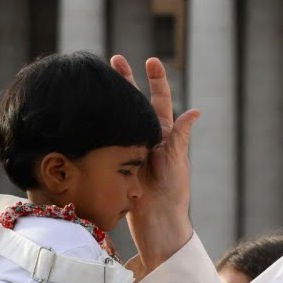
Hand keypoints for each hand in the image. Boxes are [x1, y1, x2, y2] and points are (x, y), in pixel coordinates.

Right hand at [111, 55, 199, 270]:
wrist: (156, 222)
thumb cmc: (172, 194)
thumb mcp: (177, 162)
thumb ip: (180, 137)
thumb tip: (195, 112)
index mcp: (165, 135)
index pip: (160, 102)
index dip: (156, 81)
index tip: (150, 61)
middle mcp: (147, 138)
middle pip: (134, 103)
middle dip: (125, 80)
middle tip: (113, 60)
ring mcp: (130, 148)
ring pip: (119, 117)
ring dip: (110, 98)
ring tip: (96, 79)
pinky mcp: (117, 161)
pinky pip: (107, 137)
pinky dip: (99, 122)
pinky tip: (87, 110)